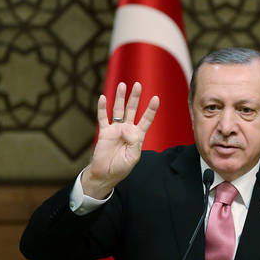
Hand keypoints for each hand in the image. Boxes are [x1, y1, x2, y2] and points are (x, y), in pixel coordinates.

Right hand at [82, 82, 158, 198]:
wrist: (106, 174)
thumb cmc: (121, 167)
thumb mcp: (133, 157)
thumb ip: (133, 143)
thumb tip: (127, 129)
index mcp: (138, 136)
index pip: (146, 120)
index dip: (151, 109)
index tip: (156, 98)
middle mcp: (127, 130)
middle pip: (132, 110)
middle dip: (135, 97)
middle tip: (138, 84)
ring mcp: (115, 129)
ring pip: (118, 110)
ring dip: (120, 98)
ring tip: (122, 85)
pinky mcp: (104, 132)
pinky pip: (103, 118)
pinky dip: (102, 108)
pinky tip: (102, 98)